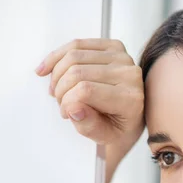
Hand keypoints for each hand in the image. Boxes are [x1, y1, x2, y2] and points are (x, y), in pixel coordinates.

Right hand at [35, 38, 143, 153]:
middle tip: (61, 103)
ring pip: (73, 56)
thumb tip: (73, 108)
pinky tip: (49, 69)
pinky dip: (58, 56)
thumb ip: (89, 126)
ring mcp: (123, 58)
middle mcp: (130, 74)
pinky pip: (77, 45)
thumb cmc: (119, 127)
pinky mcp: (114, 47)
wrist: (133, 116)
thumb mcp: (105, 137)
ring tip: (58, 91)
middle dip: (60, 90)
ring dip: (57, 75)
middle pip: (76, 72)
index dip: (66, 102)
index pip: (85, 91)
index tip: (66, 113)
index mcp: (131, 98)